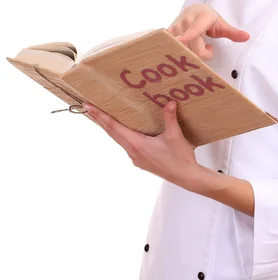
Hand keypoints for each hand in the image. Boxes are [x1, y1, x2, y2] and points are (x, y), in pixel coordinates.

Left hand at [82, 100, 200, 188]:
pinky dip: (120, 134)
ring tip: (102, 116)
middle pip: (112, 133)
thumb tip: (169, 102)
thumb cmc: (180, 158)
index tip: (88, 107)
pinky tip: (123, 130)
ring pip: (118, 139)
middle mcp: (132, 152)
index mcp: (137, 144)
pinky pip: (126, 144)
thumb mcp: (175, 136)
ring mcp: (136, 158)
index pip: (114, 127)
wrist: (187, 178)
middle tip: (88, 107)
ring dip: (109, 127)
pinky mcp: (141, 161)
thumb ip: (170, 118)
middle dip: (100, 119)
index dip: (101, 116)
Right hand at [167, 3, 249, 59]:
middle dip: (203, 54)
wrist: (193, 9)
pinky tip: (184, 48)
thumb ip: (233, 33)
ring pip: (183, 50)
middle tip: (208, 47)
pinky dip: (178, 52)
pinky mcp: (168, 32)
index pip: (195, 30)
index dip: (189, 35)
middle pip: (193, 48)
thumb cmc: (209, 18)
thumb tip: (247, 37)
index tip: (183, 39)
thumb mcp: (222, 24)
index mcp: (202, 18)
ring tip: (198, 45)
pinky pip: (172, 46)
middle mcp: (187, 21)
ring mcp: (176, 27)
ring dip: (193, 53)